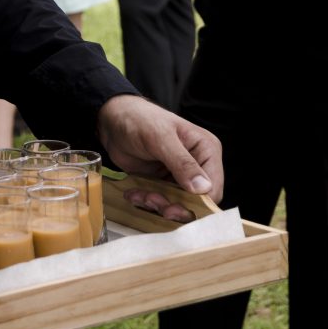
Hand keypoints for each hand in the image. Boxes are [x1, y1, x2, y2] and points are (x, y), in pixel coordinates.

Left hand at [97, 95, 222, 220]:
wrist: (114, 121)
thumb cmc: (139, 120)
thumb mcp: (161, 138)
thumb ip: (182, 163)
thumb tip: (204, 188)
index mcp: (206, 150)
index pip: (213, 187)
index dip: (197, 203)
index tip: (173, 208)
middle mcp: (197, 165)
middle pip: (197, 201)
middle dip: (175, 206)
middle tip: (152, 201)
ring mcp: (180, 176)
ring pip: (178, 205)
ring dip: (158, 205)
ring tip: (141, 194)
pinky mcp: (163, 182)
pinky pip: (161, 202)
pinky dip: (147, 202)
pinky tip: (134, 193)